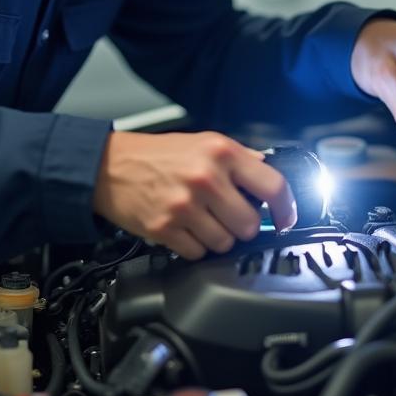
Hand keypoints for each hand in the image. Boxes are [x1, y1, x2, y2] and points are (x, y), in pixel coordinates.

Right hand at [92, 131, 295, 259]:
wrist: (109, 166)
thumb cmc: (157, 154)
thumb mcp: (202, 141)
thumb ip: (238, 157)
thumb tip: (268, 172)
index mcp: (220, 152)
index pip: (272, 186)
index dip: (286, 208)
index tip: (286, 218)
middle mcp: (205, 178)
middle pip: (249, 225)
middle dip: (242, 225)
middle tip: (228, 215)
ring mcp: (184, 206)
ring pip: (224, 244)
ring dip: (218, 238)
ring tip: (201, 220)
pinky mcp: (165, 230)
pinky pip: (197, 254)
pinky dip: (194, 247)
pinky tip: (184, 229)